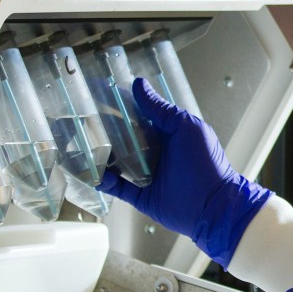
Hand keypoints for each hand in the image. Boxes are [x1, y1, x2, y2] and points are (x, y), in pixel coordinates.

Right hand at [98, 78, 271, 266]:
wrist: (212, 206)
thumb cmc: (206, 163)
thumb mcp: (186, 128)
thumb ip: (162, 109)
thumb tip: (139, 85)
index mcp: (169, 134)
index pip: (140, 116)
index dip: (122, 106)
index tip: (99, 94)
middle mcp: (157, 152)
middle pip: (125, 138)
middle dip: (105, 130)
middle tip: (80, 119)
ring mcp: (149, 174)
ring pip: (118, 161)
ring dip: (101, 155)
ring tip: (80, 144)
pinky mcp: (142, 196)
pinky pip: (118, 187)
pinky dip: (104, 180)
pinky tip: (92, 171)